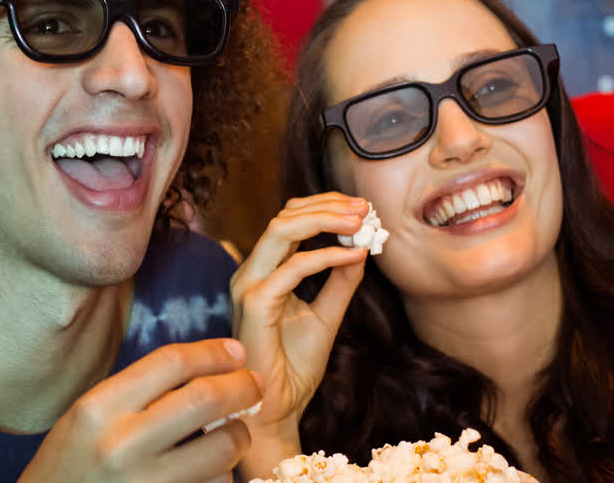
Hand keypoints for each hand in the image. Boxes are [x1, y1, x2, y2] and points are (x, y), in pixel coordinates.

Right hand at [19, 338, 264, 482]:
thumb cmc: (71, 463)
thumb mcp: (89, 416)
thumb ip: (138, 392)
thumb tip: (204, 368)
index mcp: (100, 408)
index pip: (171, 363)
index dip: (212, 352)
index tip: (235, 352)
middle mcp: (123, 444)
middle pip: (205, 399)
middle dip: (241, 386)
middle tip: (253, 384)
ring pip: (221, 448)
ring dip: (239, 435)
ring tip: (236, 431)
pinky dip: (223, 473)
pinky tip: (213, 468)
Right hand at [230, 193, 370, 476]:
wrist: (276, 408)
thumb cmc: (293, 367)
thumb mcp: (326, 316)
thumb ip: (339, 282)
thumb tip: (361, 249)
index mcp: (263, 271)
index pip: (289, 221)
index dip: (324, 207)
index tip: (362, 209)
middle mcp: (251, 272)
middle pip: (284, 216)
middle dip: (327, 205)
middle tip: (364, 208)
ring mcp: (249, 285)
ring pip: (282, 229)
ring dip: (325, 219)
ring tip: (360, 222)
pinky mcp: (255, 303)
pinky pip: (293, 267)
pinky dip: (326, 256)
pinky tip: (354, 256)